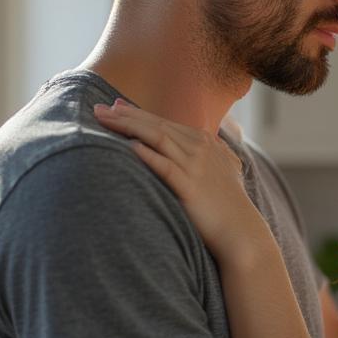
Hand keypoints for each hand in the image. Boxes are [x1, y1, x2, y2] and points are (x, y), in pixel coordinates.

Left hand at [93, 100, 263, 260]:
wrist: (240, 230)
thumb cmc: (227, 204)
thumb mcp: (222, 169)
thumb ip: (208, 152)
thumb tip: (198, 143)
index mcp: (204, 141)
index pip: (164, 121)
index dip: (137, 112)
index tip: (114, 106)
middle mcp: (200, 148)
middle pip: (156, 124)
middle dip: (125, 115)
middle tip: (97, 108)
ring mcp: (196, 166)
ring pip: (157, 138)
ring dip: (128, 126)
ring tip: (104, 120)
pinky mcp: (190, 186)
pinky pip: (165, 165)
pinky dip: (147, 154)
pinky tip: (129, 147)